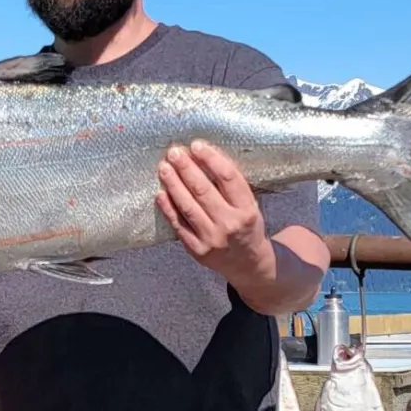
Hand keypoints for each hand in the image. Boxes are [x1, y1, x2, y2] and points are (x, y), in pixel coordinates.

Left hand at [155, 140, 275, 285]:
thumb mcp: (250, 206)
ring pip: (188, 206)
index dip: (211, 159)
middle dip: (186, 168)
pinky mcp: (197, 250)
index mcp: (247, 209)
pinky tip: (160, 193)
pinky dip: (168, 208)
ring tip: (164, 168)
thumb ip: (231, 187)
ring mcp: (212, 238)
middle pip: (203, 190)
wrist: (249, 265)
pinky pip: (179, 225)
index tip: (196, 145)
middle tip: (174, 152)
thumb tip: (203, 157)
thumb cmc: (246, 227)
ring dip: (174, 184)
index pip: (228, 178)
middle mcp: (230, 224)